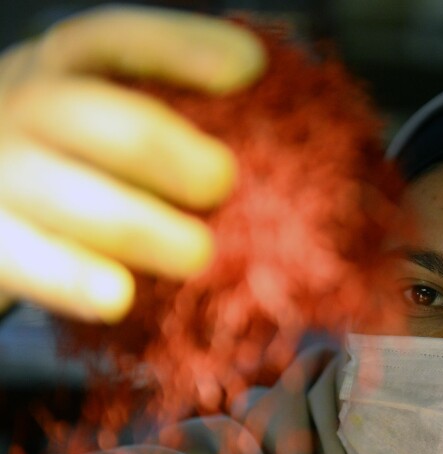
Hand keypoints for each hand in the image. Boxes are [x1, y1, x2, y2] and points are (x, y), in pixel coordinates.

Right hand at [0, 5, 265, 321]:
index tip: (251, 68)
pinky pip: (25, 259)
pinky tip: (119, 297)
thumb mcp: (108, 124)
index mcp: (63, 69)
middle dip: (160, 147)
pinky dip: (72, 278)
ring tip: (199, 254)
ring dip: (136, 224)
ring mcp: (0, 173)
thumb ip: (176, 123)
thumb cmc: (76, 162)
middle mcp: (23, 106)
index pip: (117, 39)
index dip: (182, 48)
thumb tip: (287, 154)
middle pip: (89, 115)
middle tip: (222, 182)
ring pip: (62, 194)